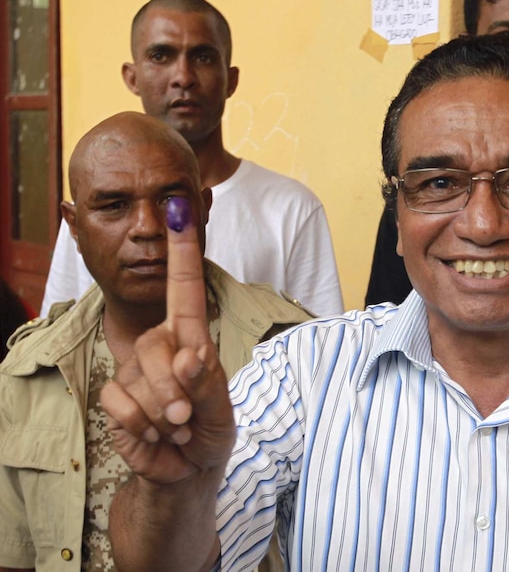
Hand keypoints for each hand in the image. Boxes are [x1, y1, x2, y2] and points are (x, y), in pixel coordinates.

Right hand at [101, 197, 235, 484]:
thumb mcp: (221, 411)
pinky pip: (121, 403)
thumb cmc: (209, 429)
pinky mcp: (116, 396)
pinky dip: (142, 426)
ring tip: (178, 427)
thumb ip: (207, 383)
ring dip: (164, 415)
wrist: (186, 469)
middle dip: (176, 390)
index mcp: (192, 337)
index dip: (182, 251)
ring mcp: (135, 369)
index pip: (186, 288)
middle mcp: (161, 345)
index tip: (179, 211)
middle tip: (189, 418)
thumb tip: (189, 356)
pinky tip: (155, 435)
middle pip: (159, 347)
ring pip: (140, 380)